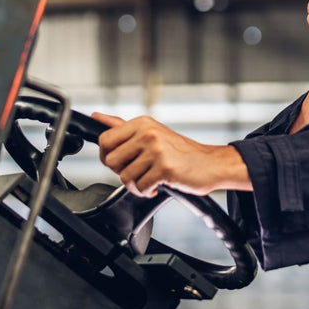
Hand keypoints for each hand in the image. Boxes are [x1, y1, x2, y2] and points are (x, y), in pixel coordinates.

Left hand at [92, 112, 249, 197]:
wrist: (211, 164)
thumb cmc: (181, 151)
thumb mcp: (151, 131)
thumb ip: (121, 126)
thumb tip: (96, 117)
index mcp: (142, 123)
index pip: (105, 140)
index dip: (108, 156)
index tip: (122, 162)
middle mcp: (148, 133)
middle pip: (112, 161)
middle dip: (122, 172)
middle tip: (139, 172)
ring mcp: (157, 150)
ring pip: (126, 177)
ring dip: (136, 185)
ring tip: (150, 180)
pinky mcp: (165, 168)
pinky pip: (141, 187)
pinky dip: (147, 192)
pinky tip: (157, 186)